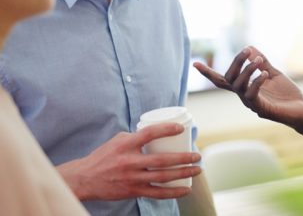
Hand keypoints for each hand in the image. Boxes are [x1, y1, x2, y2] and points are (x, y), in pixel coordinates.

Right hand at [58, 123, 201, 200]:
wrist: (84, 179)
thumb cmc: (104, 156)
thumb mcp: (118, 140)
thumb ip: (138, 136)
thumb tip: (160, 132)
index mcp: (126, 145)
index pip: (149, 133)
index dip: (166, 129)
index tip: (181, 128)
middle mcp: (129, 162)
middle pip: (161, 160)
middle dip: (183, 158)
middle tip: (197, 155)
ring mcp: (131, 178)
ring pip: (162, 177)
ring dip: (183, 173)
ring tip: (197, 169)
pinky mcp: (132, 191)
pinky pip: (156, 193)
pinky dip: (173, 192)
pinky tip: (185, 189)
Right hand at [194, 46, 302, 131]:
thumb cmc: (287, 95)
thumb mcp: (273, 74)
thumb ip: (262, 62)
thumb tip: (250, 47)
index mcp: (245, 88)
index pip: (223, 80)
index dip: (208, 73)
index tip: (195, 63)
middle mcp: (245, 97)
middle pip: (230, 79)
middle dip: (236, 62)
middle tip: (247, 50)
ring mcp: (252, 105)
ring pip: (239, 86)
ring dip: (247, 70)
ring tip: (259, 60)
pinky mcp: (263, 110)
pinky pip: (253, 95)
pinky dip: (256, 82)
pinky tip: (264, 73)